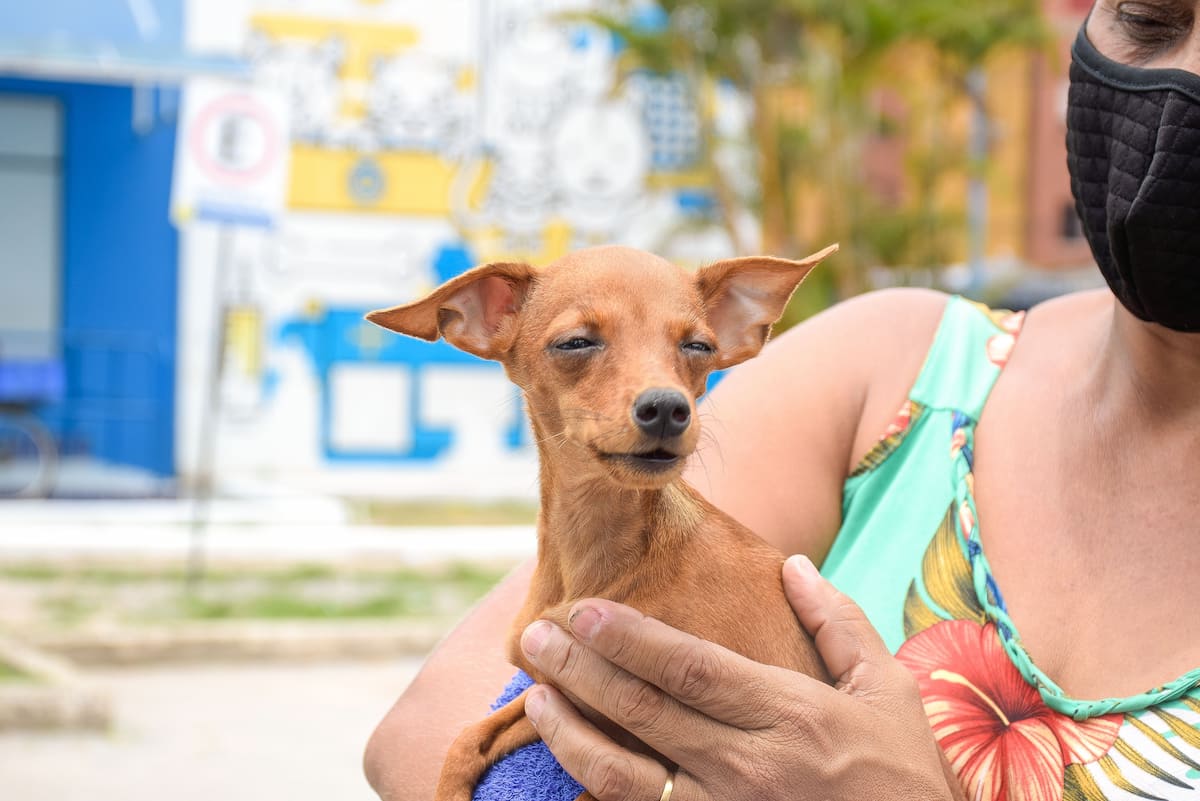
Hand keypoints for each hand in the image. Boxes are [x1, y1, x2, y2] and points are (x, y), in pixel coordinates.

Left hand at [518, 555, 964, 800]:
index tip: (582, 612)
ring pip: (626, 775)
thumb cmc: (905, 777)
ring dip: (572, 734)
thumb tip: (793, 566)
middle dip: (580, 672)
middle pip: (644, 712)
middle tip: (534, 638)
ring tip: (534, 697)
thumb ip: (838, 624)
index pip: (690, 668)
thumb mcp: (888, 691)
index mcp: (791, 713)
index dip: (629, 639)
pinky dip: (599, 793)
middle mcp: (751, 766)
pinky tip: (571, 767)